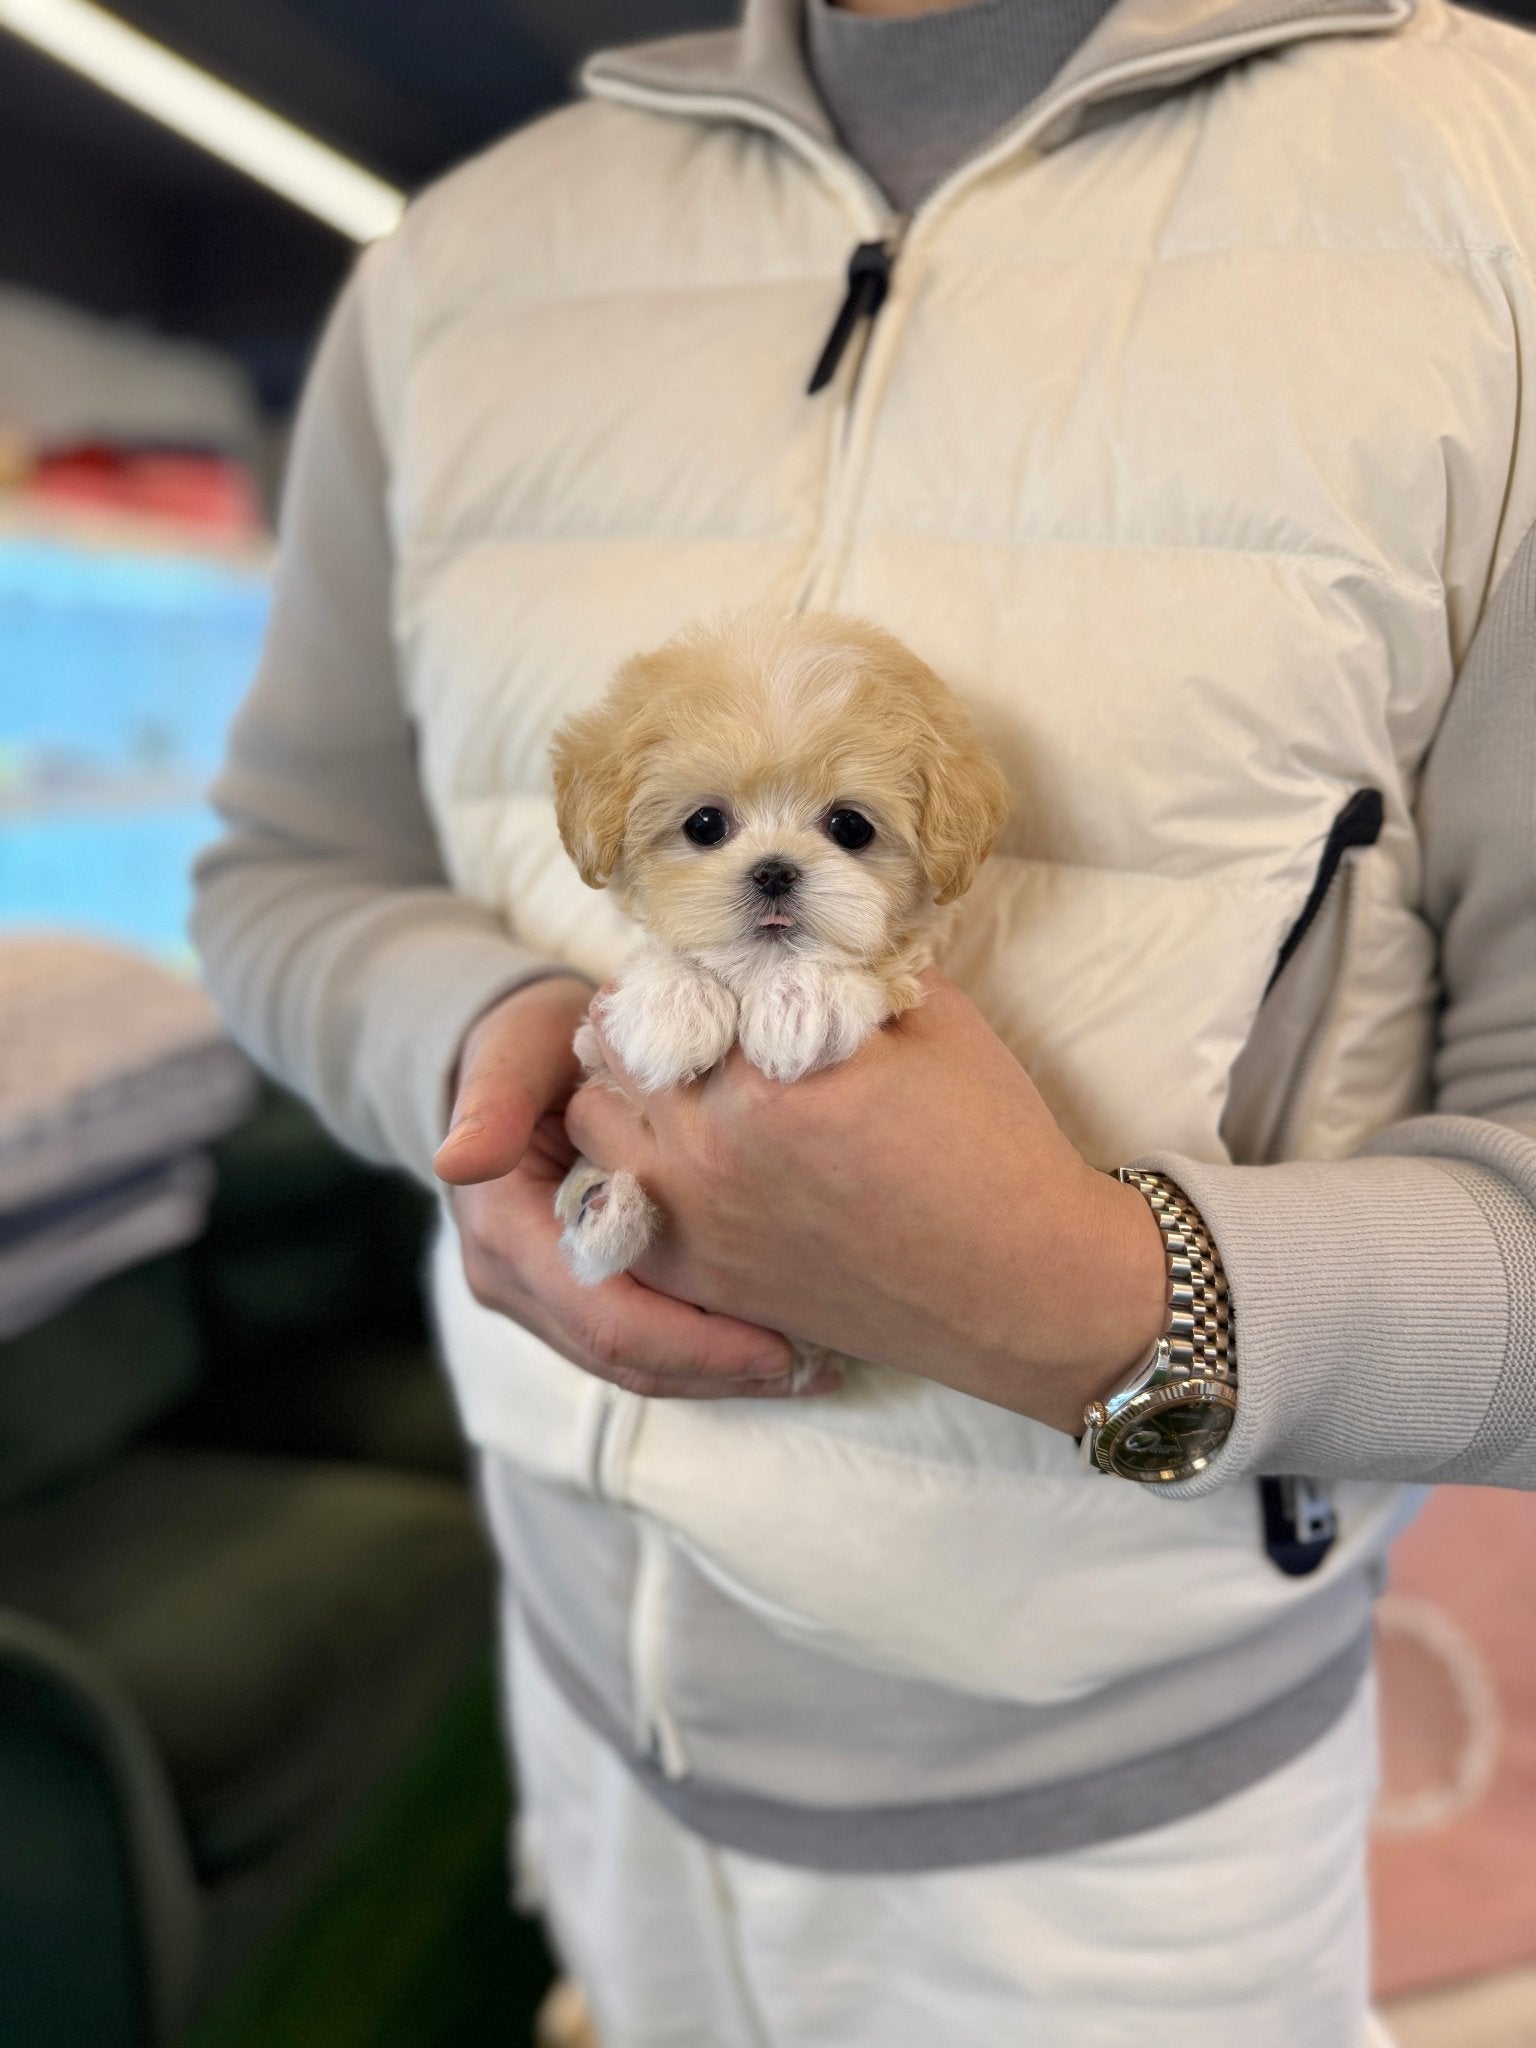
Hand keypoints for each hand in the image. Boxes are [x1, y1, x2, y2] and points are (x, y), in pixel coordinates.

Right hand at [433, 974, 805, 1399]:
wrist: (509, 1058)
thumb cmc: (528, 1043)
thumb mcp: (515, 1053)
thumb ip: (494, 1103)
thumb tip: (457, 1161)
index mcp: (503, 1233)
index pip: (605, 1319)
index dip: (694, 1344)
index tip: (779, 1350)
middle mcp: (514, 1281)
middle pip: (625, 1359)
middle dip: (720, 1372)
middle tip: (817, 1372)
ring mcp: (540, 1297)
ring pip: (635, 1365)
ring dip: (718, 1373)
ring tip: (809, 1370)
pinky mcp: (572, 1295)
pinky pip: (640, 1341)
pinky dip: (703, 1349)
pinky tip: (771, 1343)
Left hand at [566, 971, 1167, 1432]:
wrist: (1019, 1286)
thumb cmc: (993, 1147)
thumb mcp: (935, 1017)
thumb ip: (848, 961)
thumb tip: (794, 922)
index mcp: (769, 1068)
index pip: (680, 974)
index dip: (695, 952)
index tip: (717, 952)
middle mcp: (712, 1142)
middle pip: (619, 1039)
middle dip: (650, 1011)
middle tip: (692, 1006)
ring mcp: (696, 1215)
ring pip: (594, 1117)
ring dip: (622, 1086)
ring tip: (676, 1079)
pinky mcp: (699, 1274)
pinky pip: (607, 1203)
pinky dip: (623, 1166)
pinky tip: (670, 1152)